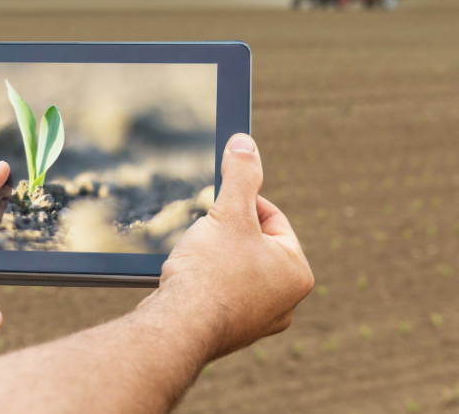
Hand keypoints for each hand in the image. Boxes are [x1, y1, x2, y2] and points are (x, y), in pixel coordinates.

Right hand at [139, 134, 313, 358]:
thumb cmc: (209, 273)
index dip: (243, 203)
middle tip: (205, 230)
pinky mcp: (229, 332)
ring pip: (236, 271)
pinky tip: (188, 280)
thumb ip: (241, 176)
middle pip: (254, 246)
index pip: (273, 220)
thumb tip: (245, 143)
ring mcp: (256, 321)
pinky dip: (204, 283)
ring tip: (194, 255)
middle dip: (227, 233)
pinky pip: (219, 295)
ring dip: (214, 258)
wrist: (178, 327)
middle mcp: (284, 302)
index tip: (219, 203)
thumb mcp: (228, 213)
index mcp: (296, 273)